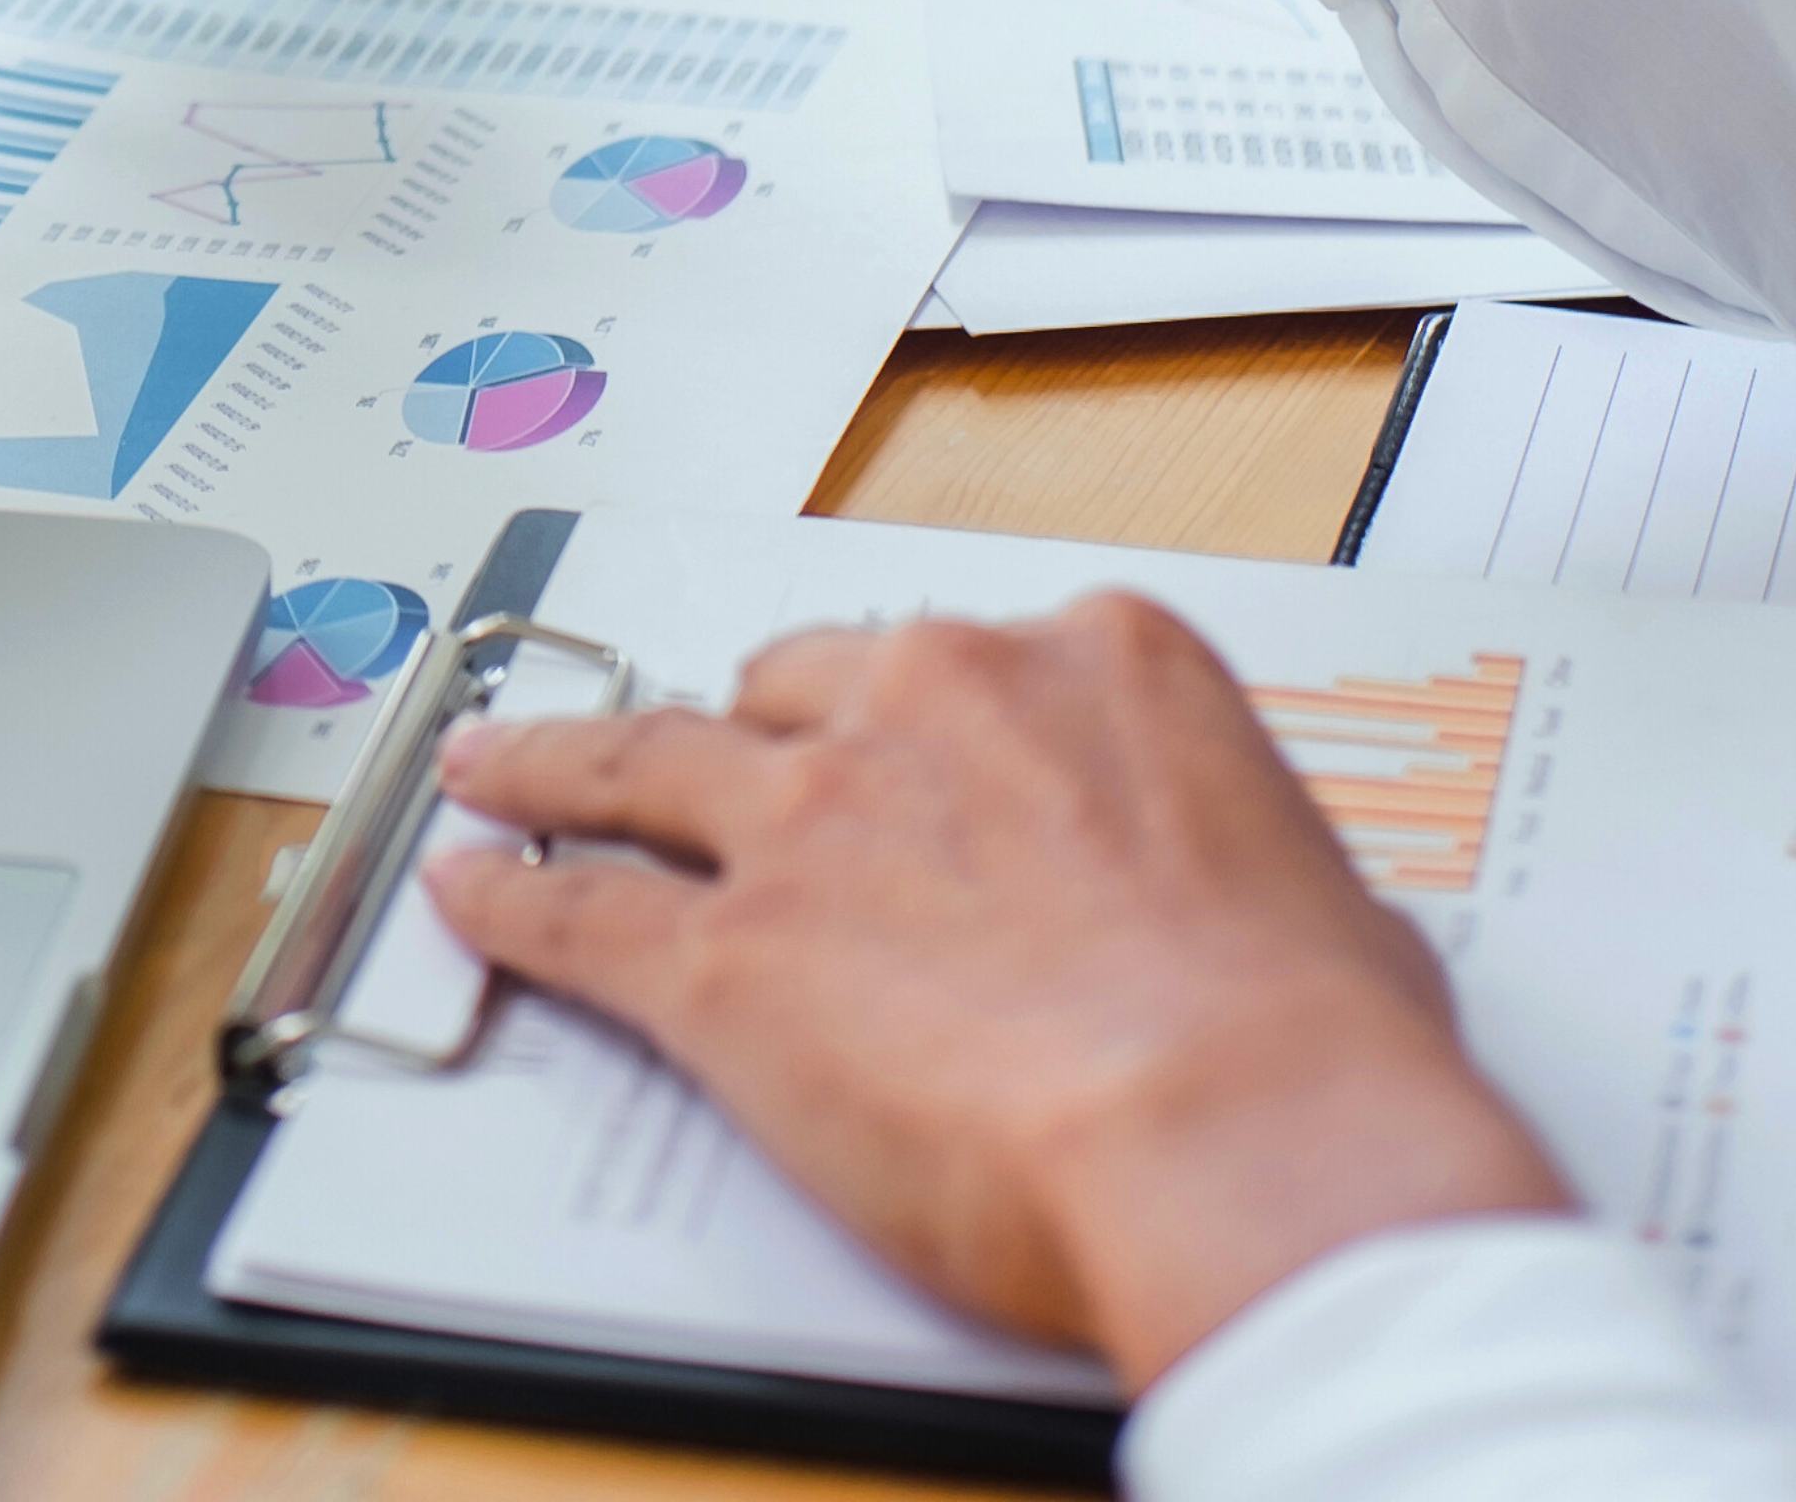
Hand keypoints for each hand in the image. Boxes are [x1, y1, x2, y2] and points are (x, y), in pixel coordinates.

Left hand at [426, 595, 1567, 1384]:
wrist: (1240, 1133)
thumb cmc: (1309, 1044)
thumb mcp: (1319, 897)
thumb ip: (1229, 861)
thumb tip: (1246, 917)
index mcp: (1095, 664)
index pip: (969, 662)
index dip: (917, 718)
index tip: (894, 739)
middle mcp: (938, 703)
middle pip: (792, 689)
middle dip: (747, 729)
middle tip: (701, 760)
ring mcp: (814, 817)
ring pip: (642, 759)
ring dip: (558, 763)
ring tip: (499, 766)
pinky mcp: (726, 952)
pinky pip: (582, 905)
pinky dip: (516, 896)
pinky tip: (476, 890)